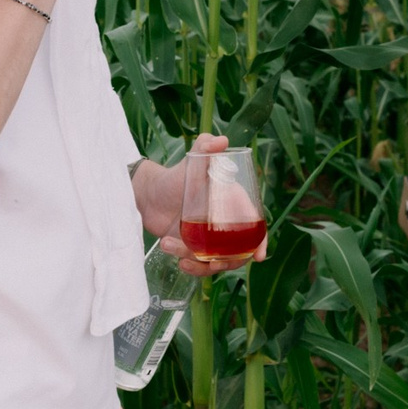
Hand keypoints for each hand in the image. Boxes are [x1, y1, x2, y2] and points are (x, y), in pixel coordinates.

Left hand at [134, 134, 264, 276]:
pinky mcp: (195, 249)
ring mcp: (210, 239)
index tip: (259, 256)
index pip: (253, 226)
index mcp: (232, 205)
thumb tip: (221, 140)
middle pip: (238, 251)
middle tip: (208, 260)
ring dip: (197, 262)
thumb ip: (205, 149)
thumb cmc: (174, 177)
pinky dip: (193, 268)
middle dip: (227, 262)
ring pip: (217, 261)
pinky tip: (178, 261)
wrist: (148, 195)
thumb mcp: (191, 163)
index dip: (259, 242)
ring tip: (170, 245)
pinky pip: (201, 265)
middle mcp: (225, 225)